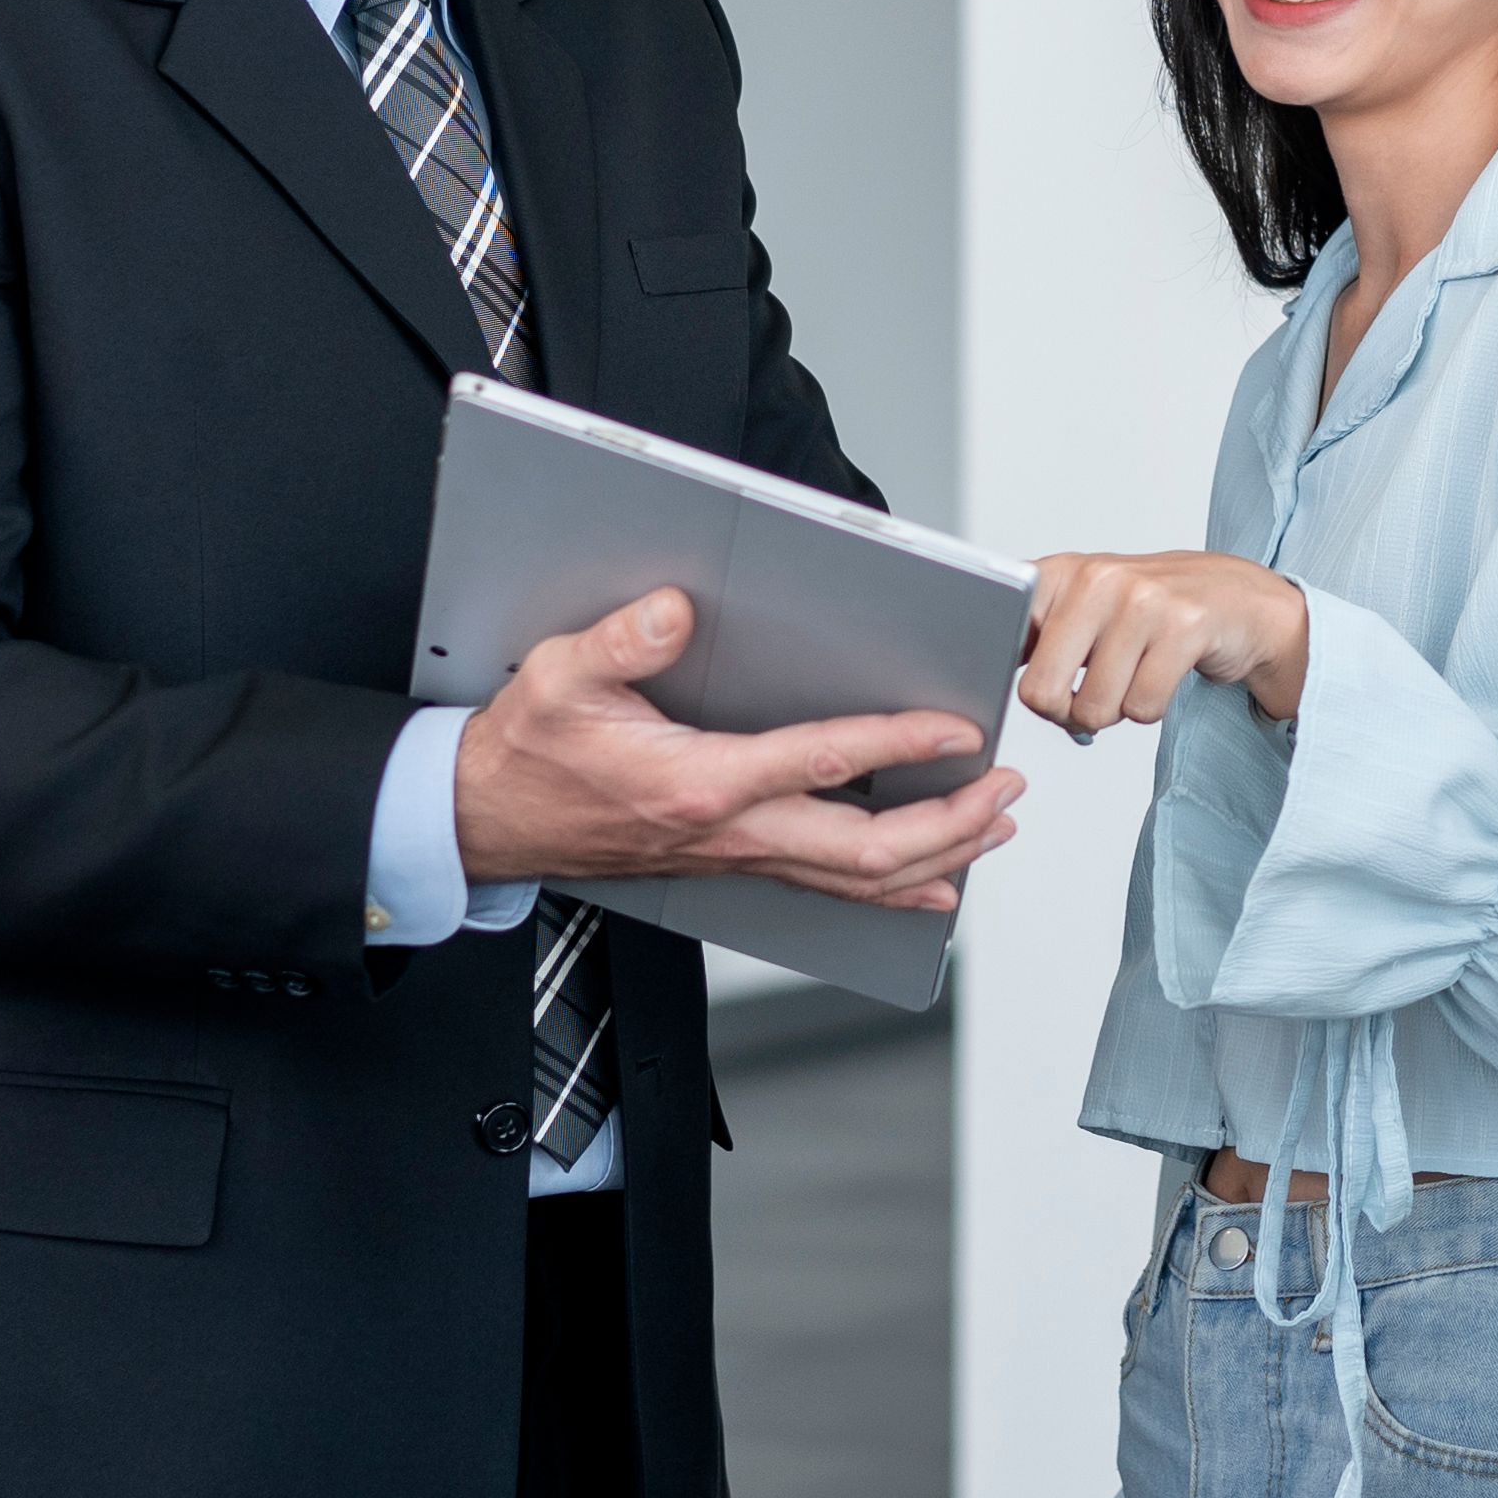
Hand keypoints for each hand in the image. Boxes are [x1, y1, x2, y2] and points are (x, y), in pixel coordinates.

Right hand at [452, 587, 1025, 903]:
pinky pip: (830, 887)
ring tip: (998, 822)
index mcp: (698, 782)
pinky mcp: (735, 863)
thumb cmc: (529, 751)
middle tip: (1007, 787)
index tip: (958, 728)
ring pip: (858, 878)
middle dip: (950, 821)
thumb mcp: (558, 678)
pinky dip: (894, 890)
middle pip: (866, 848)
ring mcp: (738, 856)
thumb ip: (622, 641)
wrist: (490, 822)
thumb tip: (680, 607)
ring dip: (939, 854)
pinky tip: (939, 882)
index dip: (897, 743)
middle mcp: (731, 831)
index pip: (821, 762)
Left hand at [1020, 552, 1306, 738]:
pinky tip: (1164, 676)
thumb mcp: (1086, 608)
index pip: (1002, 637)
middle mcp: (1096, 578)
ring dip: (1116, 712)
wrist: (1242, 601)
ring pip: (1095, 708)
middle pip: (1040, 692)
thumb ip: (1037, 637)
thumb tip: (981, 682)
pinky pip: (1142, 708)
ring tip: (1134, 678)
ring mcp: (1141, 600)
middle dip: (1066, 713)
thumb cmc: (1154, 614)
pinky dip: (1151, 709)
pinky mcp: (1184, 626)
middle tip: (1087, 701)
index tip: (1035, 689)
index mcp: (1060, 573)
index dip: (1014, 679)